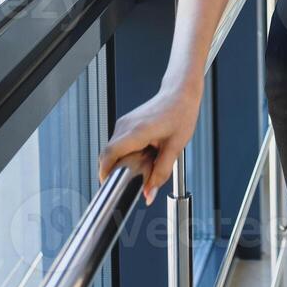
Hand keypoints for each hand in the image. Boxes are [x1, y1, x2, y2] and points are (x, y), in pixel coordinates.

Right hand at [97, 86, 201, 205]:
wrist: (180, 93)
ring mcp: (124, 123)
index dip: (105, 173)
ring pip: (112, 149)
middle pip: (108, 154)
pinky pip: (118, 143)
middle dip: (114, 171)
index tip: (110, 186)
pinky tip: (140, 156)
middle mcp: (126, 125)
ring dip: (120, 162)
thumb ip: (161, 173)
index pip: (109, 155)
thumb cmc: (180, 114)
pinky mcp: (126, 123)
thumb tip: (150, 193)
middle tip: (129, 181)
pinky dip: (123, 154)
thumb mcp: (175, 147)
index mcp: (137, 131)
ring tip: (140, 166)